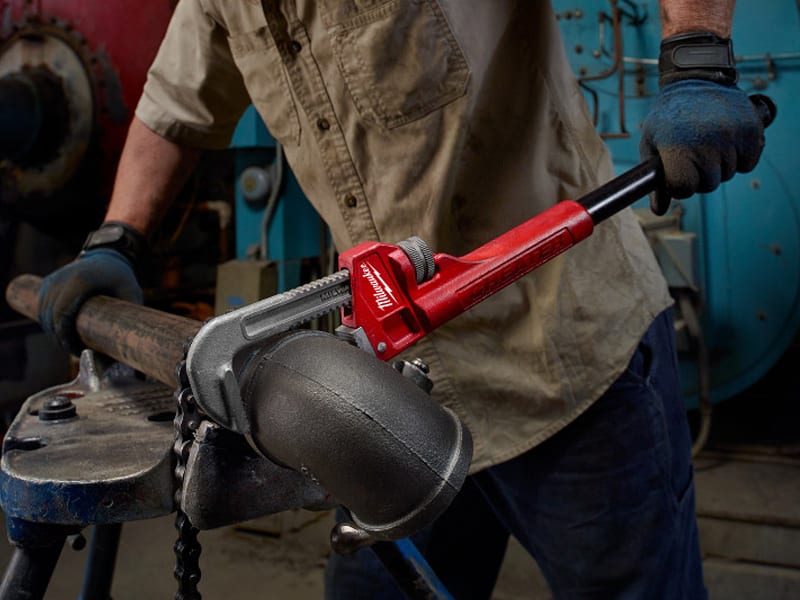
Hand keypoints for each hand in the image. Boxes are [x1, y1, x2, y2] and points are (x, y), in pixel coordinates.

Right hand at [38, 248, 142, 354]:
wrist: (107, 257)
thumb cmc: (121, 279)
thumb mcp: (131, 294)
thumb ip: (128, 319)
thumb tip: (119, 353)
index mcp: (81, 280)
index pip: (62, 313)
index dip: (65, 336)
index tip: (77, 350)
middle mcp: (61, 279)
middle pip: (50, 317)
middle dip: (60, 339)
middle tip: (77, 352)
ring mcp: (51, 281)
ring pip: (43, 315)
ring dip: (54, 333)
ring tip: (72, 345)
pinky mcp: (47, 284)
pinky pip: (42, 309)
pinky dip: (49, 323)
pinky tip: (63, 333)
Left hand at [640, 79, 765, 211]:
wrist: (696, 77)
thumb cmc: (670, 115)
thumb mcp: (653, 143)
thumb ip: (656, 179)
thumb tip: (659, 210)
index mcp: (677, 147)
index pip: (684, 189)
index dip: (680, 185)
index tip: (678, 173)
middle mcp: (705, 142)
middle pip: (707, 185)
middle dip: (699, 176)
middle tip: (693, 153)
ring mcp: (730, 136)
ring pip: (727, 175)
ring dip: (718, 166)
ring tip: (707, 141)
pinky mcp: (751, 131)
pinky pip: (747, 164)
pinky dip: (739, 158)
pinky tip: (726, 141)